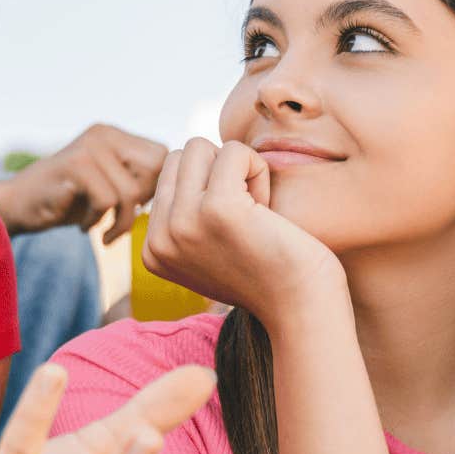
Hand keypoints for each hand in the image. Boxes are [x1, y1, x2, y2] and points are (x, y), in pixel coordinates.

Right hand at [0, 124, 167, 240]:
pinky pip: (107, 199)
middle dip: (142, 202)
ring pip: (131, 190)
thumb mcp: (108, 185)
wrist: (16, 206)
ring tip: (104, 232)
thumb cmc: (67, 202)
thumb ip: (139, 180)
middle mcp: (104, 133)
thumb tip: (182, 190)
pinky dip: (99, 221)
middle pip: (155, 170)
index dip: (155, 188)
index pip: (163, 157)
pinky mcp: (74, 166)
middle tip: (118, 220)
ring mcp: (88, 147)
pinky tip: (85, 228)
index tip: (132, 208)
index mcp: (115, 135)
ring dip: (120, 221)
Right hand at [140, 139, 342, 319]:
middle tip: (246, 217)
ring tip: (254, 212)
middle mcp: (159, 239)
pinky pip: (234, 151)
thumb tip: (180, 158)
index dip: (207, 190)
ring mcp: (183, 223)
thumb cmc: (266, 272)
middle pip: (181, 157)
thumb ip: (184, 215)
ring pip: (200, 147)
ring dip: (235, 170)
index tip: (231, 233)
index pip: (169, 176)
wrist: (301, 306)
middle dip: (217, 173)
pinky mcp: (217, 208)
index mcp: (152, 250)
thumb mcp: (206, 248)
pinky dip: (258, 169)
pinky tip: (267, 208)